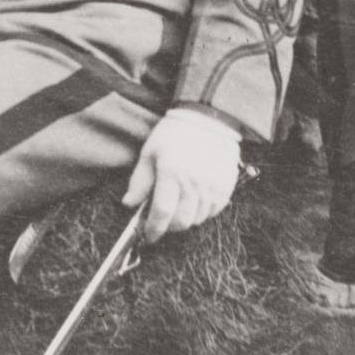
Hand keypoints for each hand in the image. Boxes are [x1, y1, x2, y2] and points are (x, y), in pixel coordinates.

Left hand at [121, 108, 242, 245]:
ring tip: (179, 205)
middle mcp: (194, 183)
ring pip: (197, 219)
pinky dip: (202, 212)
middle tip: (162, 220)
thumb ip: (140, 181)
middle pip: (181, 222)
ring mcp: (212, 186)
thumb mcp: (150, 152)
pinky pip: (213, 212)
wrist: (208, 118)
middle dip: (169, 226)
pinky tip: (194, 200)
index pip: (162, 213)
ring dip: (185, 219)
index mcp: (172, 173)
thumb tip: (129, 204)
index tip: (149, 235)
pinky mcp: (226, 187)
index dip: (154, 229)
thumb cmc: (175, 133)